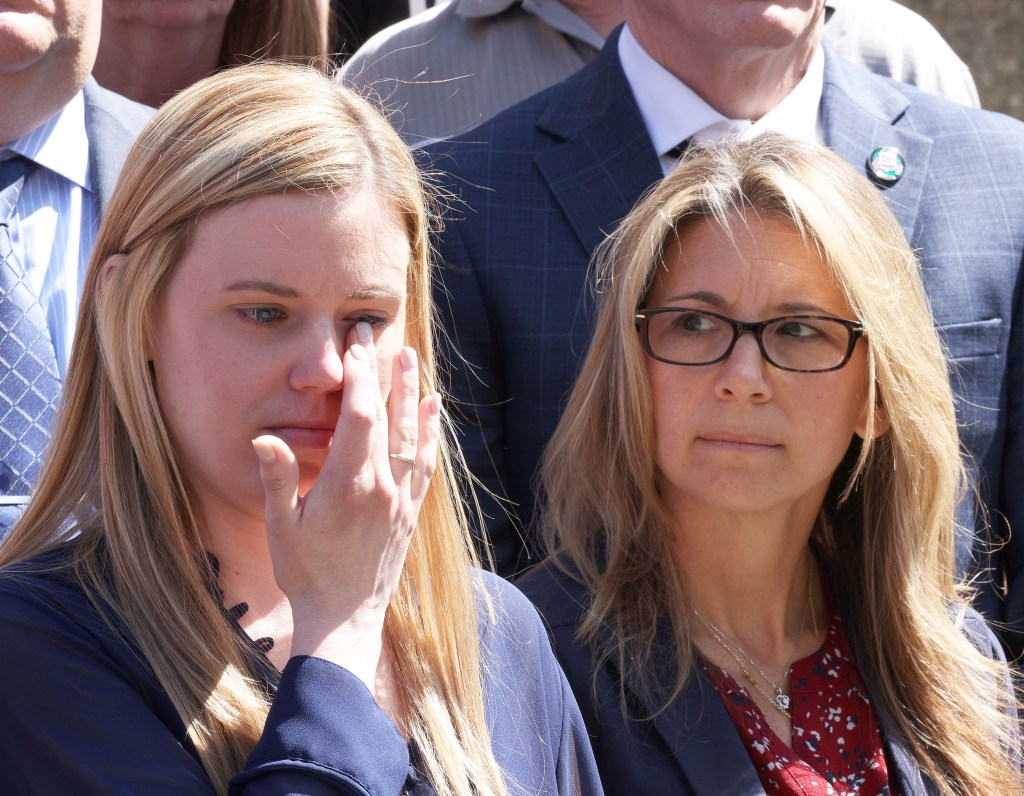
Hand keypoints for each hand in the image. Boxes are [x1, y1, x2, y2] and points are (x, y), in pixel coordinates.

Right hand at [251, 322, 440, 689]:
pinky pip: (426, 462)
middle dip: (384, 370)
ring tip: (411, 357)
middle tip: (378, 333)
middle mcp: (382, 486)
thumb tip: (265, 437)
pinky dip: (430, 431)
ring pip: (414, 434)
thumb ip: (280, 479)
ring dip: (412, 392)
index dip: (359, 376)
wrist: (345, 618)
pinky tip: (432, 409)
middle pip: (390, 415)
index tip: (354, 344)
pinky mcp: (411, 510)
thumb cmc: (307, 574)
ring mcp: (402, 498)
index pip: (360, 415)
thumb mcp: (283, 528)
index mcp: (349, 485)